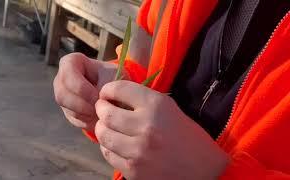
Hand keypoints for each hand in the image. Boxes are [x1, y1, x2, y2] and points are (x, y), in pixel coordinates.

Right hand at [53, 53, 127, 131]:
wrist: (115, 90)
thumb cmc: (113, 78)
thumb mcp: (113, 76)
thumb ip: (104, 85)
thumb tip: (97, 101)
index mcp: (71, 62)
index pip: (67, 75)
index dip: (81, 88)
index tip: (97, 97)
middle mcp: (61, 79)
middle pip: (62, 95)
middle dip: (82, 105)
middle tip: (99, 109)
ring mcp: (62, 95)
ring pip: (67, 109)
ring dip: (86, 114)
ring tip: (101, 113)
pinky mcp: (68, 110)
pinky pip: (73, 119)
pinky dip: (87, 121)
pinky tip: (98, 118)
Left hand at [95, 81, 229, 179]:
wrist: (205, 168)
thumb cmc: (187, 135)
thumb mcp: (169, 108)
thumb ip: (142, 100)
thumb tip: (113, 97)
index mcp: (156, 106)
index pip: (119, 89)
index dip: (108, 90)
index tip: (107, 93)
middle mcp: (145, 127)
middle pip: (106, 114)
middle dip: (100, 109)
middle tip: (103, 109)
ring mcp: (138, 152)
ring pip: (103, 135)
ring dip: (102, 128)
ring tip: (107, 127)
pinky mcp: (134, 171)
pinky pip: (108, 155)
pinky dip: (108, 147)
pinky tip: (115, 144)